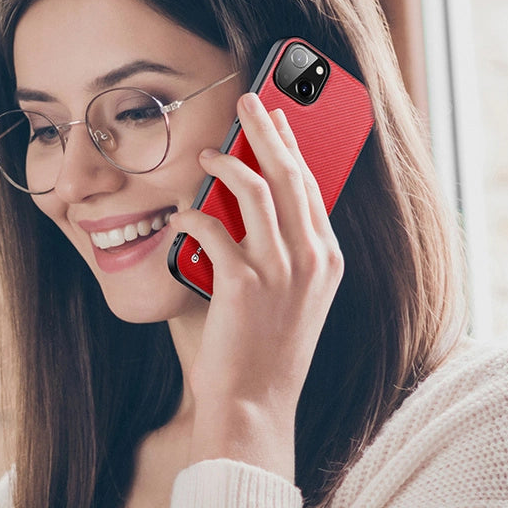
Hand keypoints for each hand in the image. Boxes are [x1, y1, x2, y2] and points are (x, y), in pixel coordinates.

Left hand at [167, 92, 343, 478]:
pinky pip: (213, 228)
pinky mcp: (244, 284)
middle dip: (267, 130)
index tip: (277, 119)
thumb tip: (244, 206)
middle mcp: (312, 261)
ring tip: (207, 151)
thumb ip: (276, 255)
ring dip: (229, 162)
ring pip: (258, 190)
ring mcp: (281, 272)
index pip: (312, 189)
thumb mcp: (288, 301)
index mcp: (327, 263)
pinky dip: (193, 214)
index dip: (293, 147)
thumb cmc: (262, 356)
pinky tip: (180, 213)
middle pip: (291, 175)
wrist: (254, 407)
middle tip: (248, 100)